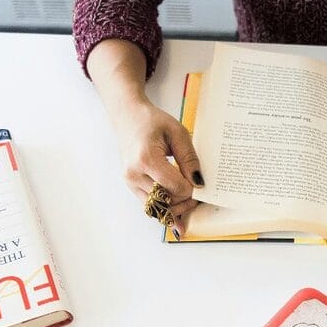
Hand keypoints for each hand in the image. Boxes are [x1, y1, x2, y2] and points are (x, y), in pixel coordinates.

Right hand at [111, 97, 202, 237]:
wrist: (128, 117)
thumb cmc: (152, 122)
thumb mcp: (178, 133)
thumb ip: (189, 159)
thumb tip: (199, 183)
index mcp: (146, 159)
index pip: (176, 187)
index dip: (192, 189)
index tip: (198, 182)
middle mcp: (134, 174)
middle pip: (168, 201)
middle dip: (186, 200)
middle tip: (197, 191)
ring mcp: (130, 182)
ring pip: (158, 208)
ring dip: (176, 207)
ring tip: (188, 197)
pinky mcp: (131, 186)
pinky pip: (150, 206)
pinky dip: (165, 207)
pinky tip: (176, 208)